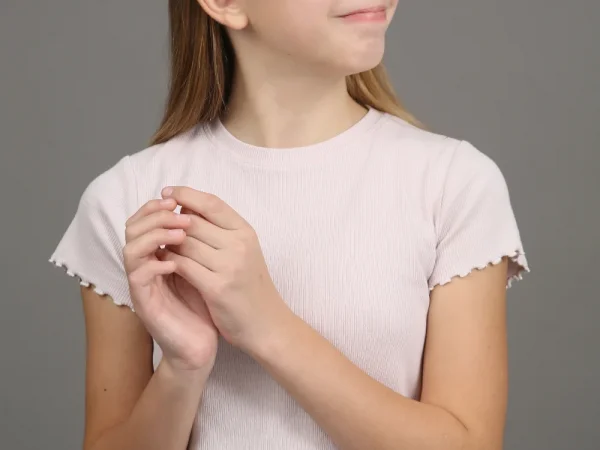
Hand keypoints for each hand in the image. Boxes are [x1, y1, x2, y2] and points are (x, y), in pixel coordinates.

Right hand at [123, 198, 218, 372]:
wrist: (200, 346)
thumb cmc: (203, 306)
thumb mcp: (204, 268)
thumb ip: (198, 243)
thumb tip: (202, 210)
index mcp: (157, 254)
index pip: (145, 219)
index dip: (158, 206)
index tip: (180, 199)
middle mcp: (144, 266)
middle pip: (132, 228)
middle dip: (156, 215)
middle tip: (180, 213)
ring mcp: (142, 285)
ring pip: (130, 249)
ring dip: (155, 236)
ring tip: (181, 233)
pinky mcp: (144, 304)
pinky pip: (138, 276)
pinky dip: (155, 265)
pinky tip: (175, 263)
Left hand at [157, 186, 293, 353]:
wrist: (266, 323)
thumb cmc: (250, 285)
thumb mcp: (243, 250)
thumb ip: (220, 230)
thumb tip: (186, 208)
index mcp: (245, 232)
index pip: (212, 203)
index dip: (186, 194)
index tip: (167, 192)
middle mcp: (239, 245)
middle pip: (193, 222)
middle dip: (170, 222)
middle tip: (156, 223)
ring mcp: (229, 266)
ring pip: (185, 243)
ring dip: (167, 243)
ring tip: (158, 244)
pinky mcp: (217, 287)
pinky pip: (183, 266)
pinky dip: (170, 262)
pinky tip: (164, 263)